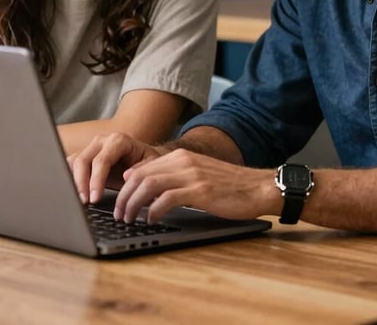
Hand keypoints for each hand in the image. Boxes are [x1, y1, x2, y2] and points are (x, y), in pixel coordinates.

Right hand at [68, 132, 163, 204]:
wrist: (142, 157)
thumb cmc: (146, 162)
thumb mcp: (151, 165)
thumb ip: (140, 170)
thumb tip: (126, 176)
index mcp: (118, 140)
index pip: (101, 160)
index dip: (96, 180)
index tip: (95, 198)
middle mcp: (102, 141)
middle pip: (83, 160)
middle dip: (81, 183)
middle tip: (85, 202)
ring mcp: (91, 148)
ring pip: (74, 162)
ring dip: (73, 182)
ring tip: (79, 200)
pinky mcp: (85, 156)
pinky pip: (70, 165)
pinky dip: (70, 179)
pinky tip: (74, 193)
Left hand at [115, 148, 279, 223]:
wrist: (258, 187)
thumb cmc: (229, 186)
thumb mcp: (198, 174)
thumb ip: (175, 176)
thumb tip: (148, 187)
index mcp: (181, 156)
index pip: (143, 167)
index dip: (127, 185)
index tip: (120, 200)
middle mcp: (183, 161)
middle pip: (141, 175)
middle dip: (124, 196)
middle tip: (118, 214)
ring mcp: (191, 175)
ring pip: (149, 185)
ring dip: (134, 204)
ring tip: (129, 219)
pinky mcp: (200, 191)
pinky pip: (167, 199)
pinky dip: (153, 210)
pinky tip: (151, 220)